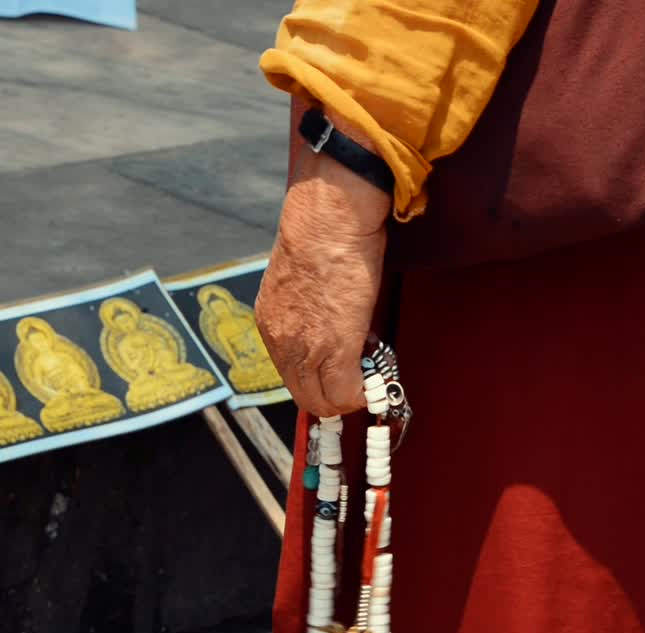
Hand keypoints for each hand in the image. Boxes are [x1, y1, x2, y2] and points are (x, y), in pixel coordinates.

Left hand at [256, 111, 391, 417]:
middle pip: (304, 396)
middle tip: (358, 378)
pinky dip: (361, 393)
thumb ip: (307, 307)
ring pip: (323, 401)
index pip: (290, 372)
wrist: (328, 219)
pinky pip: (346, 393)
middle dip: (333, 394)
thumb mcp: (302, 278)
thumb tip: (330, 319)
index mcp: (271, 321)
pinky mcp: (333, 349)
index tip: (340, 368)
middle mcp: (281, 341)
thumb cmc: (321, 234)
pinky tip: (373, 376)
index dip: (318, 376)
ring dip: (349, 394)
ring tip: (368, 373)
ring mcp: (304, 349)